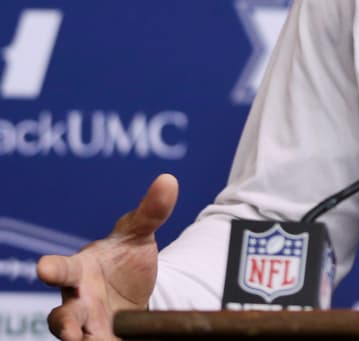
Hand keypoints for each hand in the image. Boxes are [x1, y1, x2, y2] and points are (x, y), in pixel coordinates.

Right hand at [38, 174, 178, 340]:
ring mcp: (87, 326)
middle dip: (64, 323)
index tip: (44, 267)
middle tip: (69, 331)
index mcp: (79, 271)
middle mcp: (77, 302)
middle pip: (62, 317)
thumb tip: (169, 180)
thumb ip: (151, 212)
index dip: (52, 268)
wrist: (133, 291)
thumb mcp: (139, 234)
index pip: (62, 269)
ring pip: (75, 340)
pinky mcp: (102, 339)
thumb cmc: (125, 258)